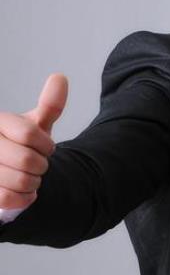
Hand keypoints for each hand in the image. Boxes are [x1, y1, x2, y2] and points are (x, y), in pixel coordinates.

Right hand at [0, 73, 68, 209]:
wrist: (2, 172)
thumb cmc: (18, 147)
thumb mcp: (33, 125)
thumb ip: (48, 106)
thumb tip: (60, 77)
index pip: (29, 134)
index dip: (46, 146)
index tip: (45, 148)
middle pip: (26, 160)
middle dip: (41, 167)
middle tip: (36, 166)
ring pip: (19, 180)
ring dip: (33, 183)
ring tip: (28, 178)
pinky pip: (8, 198)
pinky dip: (24, 198)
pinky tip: (23, 192)